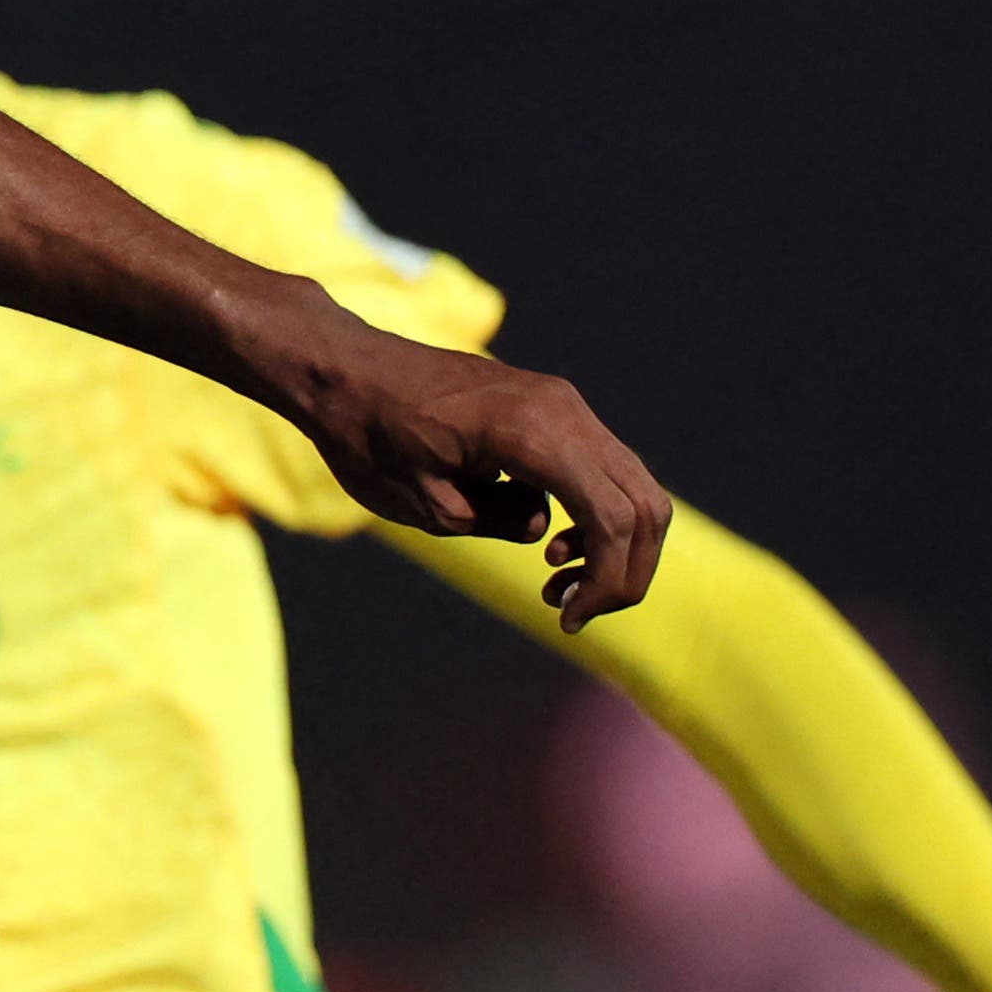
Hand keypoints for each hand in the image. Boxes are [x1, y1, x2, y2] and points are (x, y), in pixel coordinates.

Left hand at [271, 303, 671, 627]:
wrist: (346, 371)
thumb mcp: (428, 505)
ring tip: (554, 580)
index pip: (613, 518)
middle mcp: (562, 410)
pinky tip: (548, 541)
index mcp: (531, 435)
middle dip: (625, 570)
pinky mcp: (553, 407)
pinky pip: (602, 467)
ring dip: (612, 543)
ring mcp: (562, 403)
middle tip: (573, 610)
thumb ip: (499, 522)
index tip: (568, 620)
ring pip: (632, 485)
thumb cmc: (370, 438)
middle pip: (644, 503)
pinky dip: (595, 513)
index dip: (607, 581)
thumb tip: (545, 532)